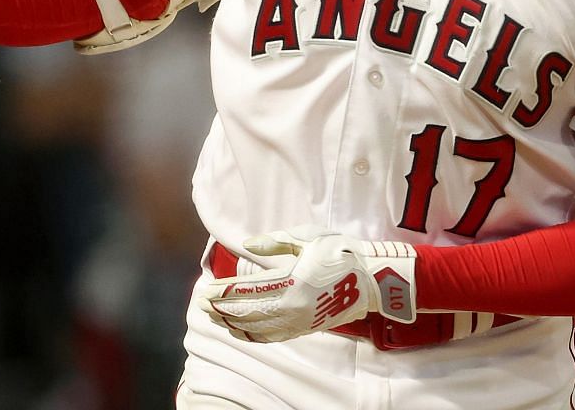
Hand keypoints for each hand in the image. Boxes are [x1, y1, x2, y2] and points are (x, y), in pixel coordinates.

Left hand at [197, 228, 416, 343]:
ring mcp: (299, 321)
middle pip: (247, 313)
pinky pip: (272, 337)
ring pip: (257, 328)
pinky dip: (251, 335)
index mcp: (291, 282)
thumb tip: (247, 245)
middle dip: (222, 309)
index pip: (247, 291)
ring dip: (232, 323)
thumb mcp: (308, 238)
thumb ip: (275, 243)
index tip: (206, 290)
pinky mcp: (305, 328)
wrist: (372, 279)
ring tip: (215, 317)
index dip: (224, 292)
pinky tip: (239, 330)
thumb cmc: (341, 252)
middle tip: (202, 304)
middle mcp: (292, 307)